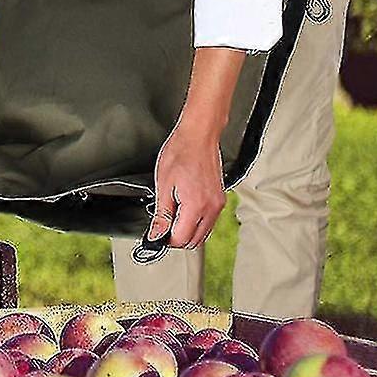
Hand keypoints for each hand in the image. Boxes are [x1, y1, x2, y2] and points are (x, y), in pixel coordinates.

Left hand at [147, 117, 226, 249]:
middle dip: (177, 237)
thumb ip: (161, 214)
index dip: (165, 239)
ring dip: (188, 230)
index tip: (157, 233)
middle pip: (194, 241)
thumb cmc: (181, 152)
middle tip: (163, 224)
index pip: (181, 239)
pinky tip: (185, 208)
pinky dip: (197, 222)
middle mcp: (211, 208)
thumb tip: (156, 234)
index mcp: (196, 206)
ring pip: (203, 233)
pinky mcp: (220, 199)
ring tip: (173, 213)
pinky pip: (209, 221)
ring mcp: (218, 204)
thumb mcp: (163, 185)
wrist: (198, 136)